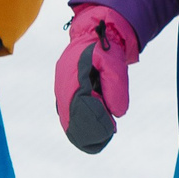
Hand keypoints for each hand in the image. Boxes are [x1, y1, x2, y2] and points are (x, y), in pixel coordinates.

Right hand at [53, 3, 136, 153]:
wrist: (93, 37)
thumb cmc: (105, 50)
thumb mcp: (115, 65)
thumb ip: (116, 88)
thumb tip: (116, 113)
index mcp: (74, 76)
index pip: (82, 105)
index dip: (95, 120)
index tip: (110, 129)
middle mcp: (64, 85)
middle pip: (71, 116)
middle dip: (88, 130)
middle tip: (107, 137)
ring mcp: (62, 89)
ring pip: (67, 118)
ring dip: (81, 131)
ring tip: (99, 141)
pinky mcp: (65, 93)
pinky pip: (67, 114)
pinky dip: (77, 126)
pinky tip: (90, 136)